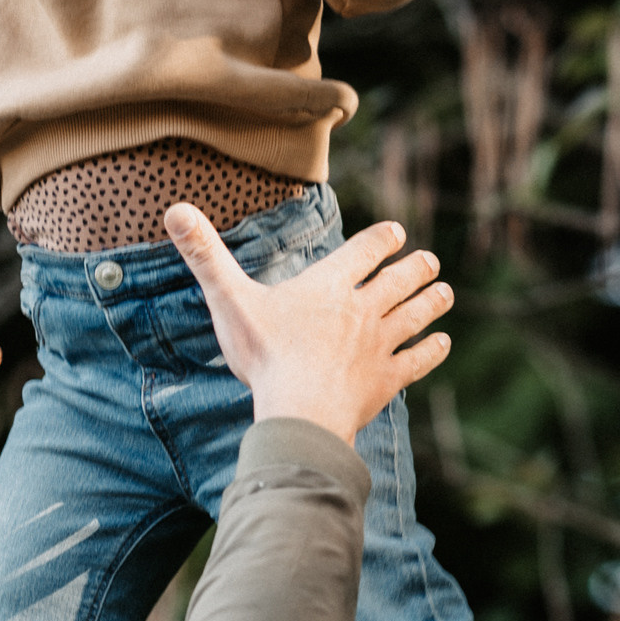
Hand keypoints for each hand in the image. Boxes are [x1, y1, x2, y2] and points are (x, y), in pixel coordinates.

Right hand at [164, 206, 452, 445]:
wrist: (301, 411)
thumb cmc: (265, 355)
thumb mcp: (229, 300)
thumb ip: (205, 256)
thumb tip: (174, 210)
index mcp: (329, 286)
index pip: (364, 251)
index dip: (382, 239)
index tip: (397, 232)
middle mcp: (362, 309)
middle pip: (399, 281)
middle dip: (416, 268)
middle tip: (431, 261)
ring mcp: (379, 345)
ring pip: (415, 315)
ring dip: (433, 301)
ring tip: (445, 292)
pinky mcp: (387, 380)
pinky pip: (417, 361)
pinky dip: (432, 350)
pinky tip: (442, 343)